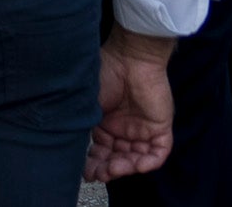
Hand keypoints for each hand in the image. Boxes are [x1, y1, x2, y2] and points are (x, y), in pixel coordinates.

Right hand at [85, 29, 174, 182]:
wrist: (130, 58)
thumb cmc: (105, 74)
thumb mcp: (88, 104)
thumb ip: (84, 126)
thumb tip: (72, 147)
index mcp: (105, 123)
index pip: (101, 150)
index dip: (94, 163)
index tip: (86, 172)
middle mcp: (123, 129)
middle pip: (118, 158)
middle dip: (108, 168)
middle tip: (99, 173)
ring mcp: (142, 130)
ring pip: (136, 159)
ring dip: (125, 167)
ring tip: (114, 168)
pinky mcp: (160, 129)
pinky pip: (157, 154)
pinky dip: (148, 163)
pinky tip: (135, 164)